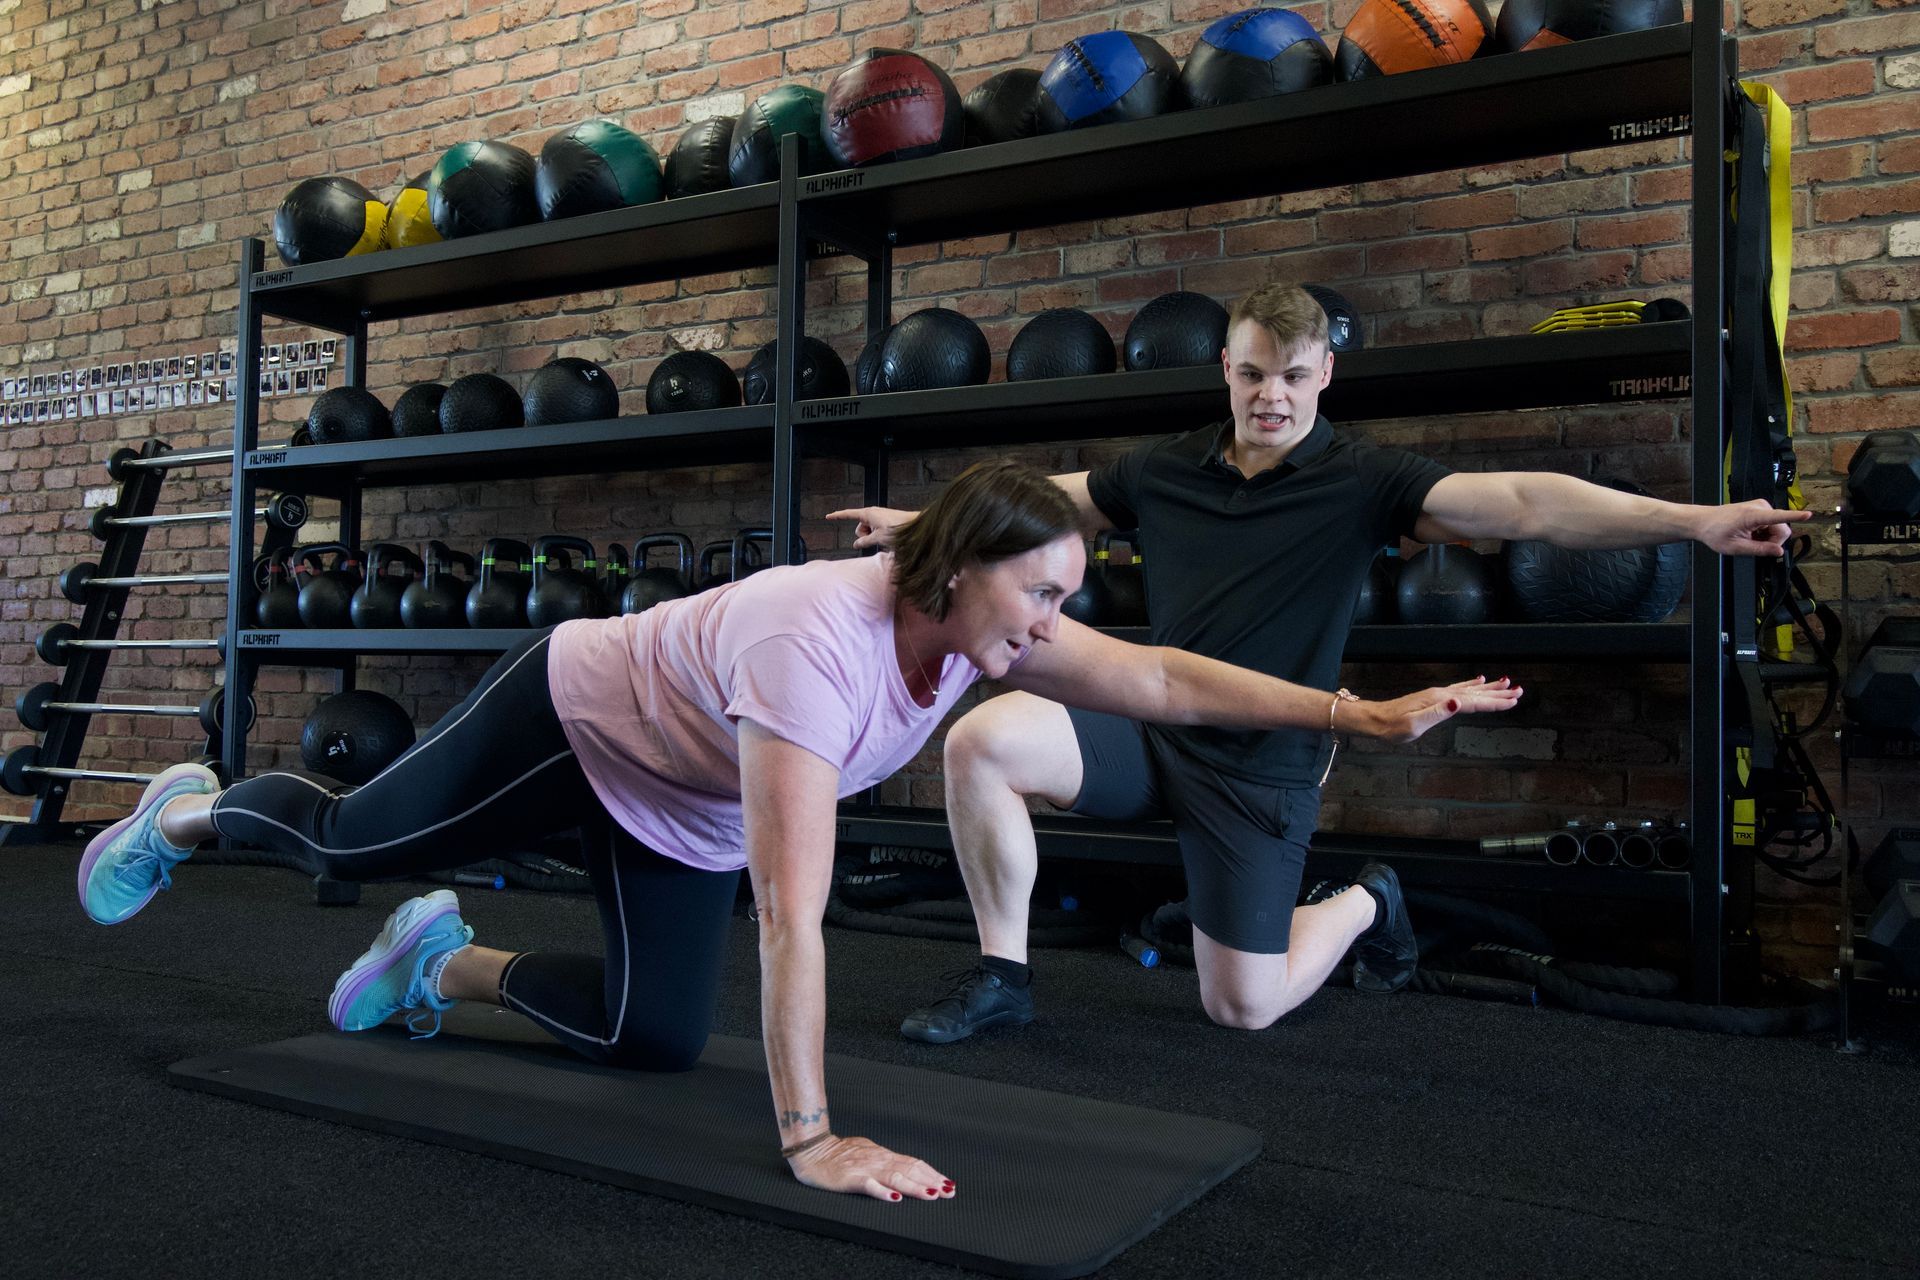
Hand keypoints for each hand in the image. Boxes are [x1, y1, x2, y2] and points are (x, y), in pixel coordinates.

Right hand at [787, 1133, 955, 1202]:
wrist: (811, 1150)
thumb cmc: (838, 1153)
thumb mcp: (867, 1153)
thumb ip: (885, 1161)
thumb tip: (905, 1168)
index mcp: (883, 1156)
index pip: (913, 1163)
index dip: (932, 1173)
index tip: (948, 1183)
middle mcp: (878, 1160)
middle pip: (910, 1169)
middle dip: (931, 1181)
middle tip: (949, 1191)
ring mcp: (865, 1168)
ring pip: (895, 1177)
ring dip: (915, 1186)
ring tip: (931, 1194)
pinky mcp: (850, 1178)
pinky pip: (869, 1185)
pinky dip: (883, 1191)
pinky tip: (894, 1198)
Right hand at [824, 505, 915, 549]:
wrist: (915, 525)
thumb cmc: (897, 528)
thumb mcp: (878, 538)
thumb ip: (865, 542)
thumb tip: (856, 544)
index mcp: (867, 514)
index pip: (848, 514)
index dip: (837, 516)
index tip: (828, 517)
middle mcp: (872, 513)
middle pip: (859, 528)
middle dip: (864, 536)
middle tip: (876, 539)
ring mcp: (879, 517)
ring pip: (868, 531)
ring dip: (872, 537)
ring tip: (884, 539)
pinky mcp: (885, 521)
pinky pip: (876, 531)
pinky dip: (879, 536)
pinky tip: (888, 539)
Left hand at [1357, 676, 1523, 742]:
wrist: (1375, 720)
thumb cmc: (1392, 726)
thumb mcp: (1414, 724)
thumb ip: (1437, 713)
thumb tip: (1457, 702)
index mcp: (1440, 700)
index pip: (1473, 702)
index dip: (1494, 702)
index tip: (1513, 701)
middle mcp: (1442, 694)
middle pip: (1476, 693)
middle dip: (1499, 693)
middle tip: (1519, 690)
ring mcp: (1438, 694)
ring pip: (1470, 690)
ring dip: (1490, 688)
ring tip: (1508, 683)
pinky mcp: (1434, 697)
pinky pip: (1460, 689)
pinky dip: (1473, 685)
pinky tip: (1479, 681)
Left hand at [1692, 498, 1811, 556]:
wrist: (1702, 521)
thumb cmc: (1714, 531)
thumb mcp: (1736, 547)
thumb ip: (1759, 549)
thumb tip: (1778, 552)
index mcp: (1753, 515)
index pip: (1779, 516)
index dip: (1795, 516)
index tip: (1809, 515)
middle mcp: (1760, 507)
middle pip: (1781, 529)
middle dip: (1772, 540)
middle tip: (1753, 544)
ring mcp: (1760, 506)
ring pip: (1777, 527)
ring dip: (1766, 536)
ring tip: (1749, 537)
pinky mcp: (1760, 508)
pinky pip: (1771, 523)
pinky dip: (1763, 532)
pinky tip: (1750, 533)